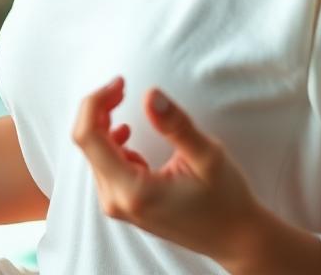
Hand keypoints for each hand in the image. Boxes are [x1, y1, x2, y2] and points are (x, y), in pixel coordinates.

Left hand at [71, 75, 263, 262]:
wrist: (233, 237)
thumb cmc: (224, 198)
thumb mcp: (206, 155)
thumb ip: (175, 124)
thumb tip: (150, 94)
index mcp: (132, 191)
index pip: (88, 137)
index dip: (96, 102)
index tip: (120, 82)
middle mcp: (117, 201)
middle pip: (88, 142)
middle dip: (100, 107)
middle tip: (122, 85)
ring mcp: (118, 205)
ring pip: (94, 152)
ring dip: (103, 121)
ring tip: (122, 100)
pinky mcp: (124, 203)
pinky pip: (104, 164)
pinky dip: (110, 140)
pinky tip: (127, 133)